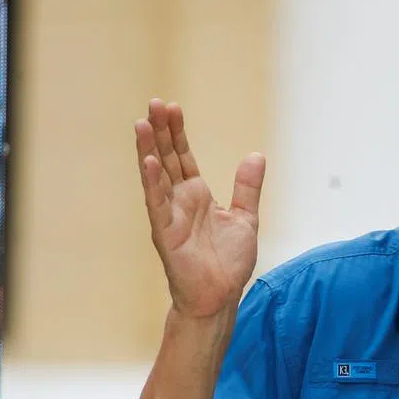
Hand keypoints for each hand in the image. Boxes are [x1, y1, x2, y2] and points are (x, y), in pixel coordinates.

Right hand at [136, 99, 264, 319]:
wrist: (221, 296)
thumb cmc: (228, 263)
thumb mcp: (245, 217)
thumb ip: (247, 187)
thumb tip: (256, 155)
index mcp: (197, 196)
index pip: (183, 157)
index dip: (178, 132)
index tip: (172, 107)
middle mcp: (179, 201)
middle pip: (167, 159)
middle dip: (161, 131)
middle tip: (154, 103)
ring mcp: (169, 215)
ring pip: (156, 176)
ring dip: (149, 149)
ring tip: (143, 122)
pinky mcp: (165, 232)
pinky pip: (157, 203)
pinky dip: (152, 182)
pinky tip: (148, 160)